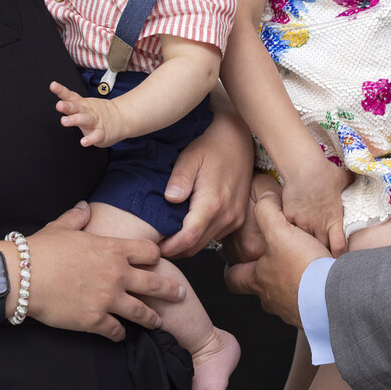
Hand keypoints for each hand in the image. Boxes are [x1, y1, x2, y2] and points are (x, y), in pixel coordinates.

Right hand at [25, 202, 186, 341]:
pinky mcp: (95, 320)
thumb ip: (78, 217)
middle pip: (154, 283)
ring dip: (152, 318)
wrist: (22, 276)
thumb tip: (83, 207)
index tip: (158, 262)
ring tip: (158, 322)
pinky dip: (120, 334)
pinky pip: (116, 330)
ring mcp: (108, 299)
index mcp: (112, 249)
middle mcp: (117, 274)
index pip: (148, 251)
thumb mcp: (62, 227)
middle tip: (180, 294)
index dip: (155, 256)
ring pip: (141, 311)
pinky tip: (122, 335)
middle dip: (170, 290)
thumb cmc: (41, 249)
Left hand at [51, 81, 125, 147]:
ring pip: (84, 120)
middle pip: (76, 107)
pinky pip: (96, 136)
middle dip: (67, 106)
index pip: (70, 96)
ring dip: (74, 120)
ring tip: (65, 121)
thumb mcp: (84, 104)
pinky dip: (90, 139)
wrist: (122, 118)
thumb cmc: (98, 113)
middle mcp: (87, 111)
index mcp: (82, 104)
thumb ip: (70, 101)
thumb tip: (54, 87)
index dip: (61, 91)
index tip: (53, 85)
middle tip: (59, 105)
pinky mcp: (102, 133)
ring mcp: (95, 121)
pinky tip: (84, 142)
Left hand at [159, 106, 252, 257]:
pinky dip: (198, 238)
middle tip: (154, 245)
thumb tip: (170, 198)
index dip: (169, 247)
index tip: (152, 247)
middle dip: (173, 250)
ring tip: (166, 238)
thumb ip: (180, 178)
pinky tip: (185, 229)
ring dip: (185, 245)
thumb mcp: (191, 156)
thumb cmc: (212, 146)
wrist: (237, 139)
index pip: (187, 238)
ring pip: (205, 243)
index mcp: (213, 203)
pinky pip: (215, 236)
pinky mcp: (238, 217)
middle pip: (195, 246)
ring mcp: (234, 218)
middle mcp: (227, 215)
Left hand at [223, 181, 331, 326]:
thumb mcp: (280, 231)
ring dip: (291, 282)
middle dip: (266, 273)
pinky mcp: (313, 315)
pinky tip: (321, 279)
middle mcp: (273, 300)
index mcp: (258, 281)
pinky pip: (308, 302)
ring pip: (286, 295)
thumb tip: (263, 199)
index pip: (233, 279)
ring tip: (302, 266)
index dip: (231, 267)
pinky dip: (311, 290)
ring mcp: (293, 310)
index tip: (235, 261)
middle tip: (274, 259)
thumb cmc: (303, 267)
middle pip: (261, 288)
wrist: (335, 296)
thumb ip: (266, 212)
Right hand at [280, 155, 350, 255]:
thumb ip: (350, 182)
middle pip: (320, 248)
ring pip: (304, 241)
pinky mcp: (290, 217)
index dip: (339, 254)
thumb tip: (358, 176)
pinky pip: (291, 229)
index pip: (339, 248)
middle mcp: (319, 225)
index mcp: (334, 220)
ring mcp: (303, 223)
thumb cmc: (325, 173)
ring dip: (307, 240)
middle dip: (321, 249)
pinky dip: (292, 229)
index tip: (338, 253)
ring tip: (306, 238)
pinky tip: (293, 225)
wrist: (304, 168)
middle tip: (321, 247)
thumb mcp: (343, 178)